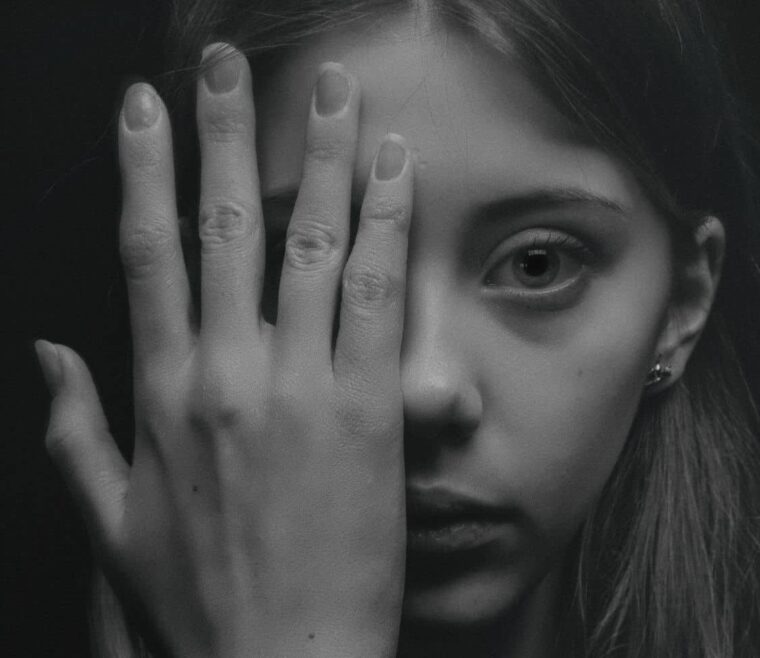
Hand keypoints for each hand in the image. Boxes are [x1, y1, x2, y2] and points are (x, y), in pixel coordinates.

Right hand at [35, 43, 412, 656]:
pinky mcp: (367, 407)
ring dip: (321, 155)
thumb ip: (74, 428)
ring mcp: (300, 385)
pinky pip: (375, 293)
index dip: (143, 170)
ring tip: (334, 91)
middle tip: (226, 62)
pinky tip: (392, 168)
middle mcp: (227, 373)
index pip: (145, 253)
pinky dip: (384, 222)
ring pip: (310, 242)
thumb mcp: (112, 517)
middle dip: (223, 132)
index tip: (145, 107)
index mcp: (161, 393)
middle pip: (223, 225)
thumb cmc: (201, 596)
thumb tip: (49, 350)